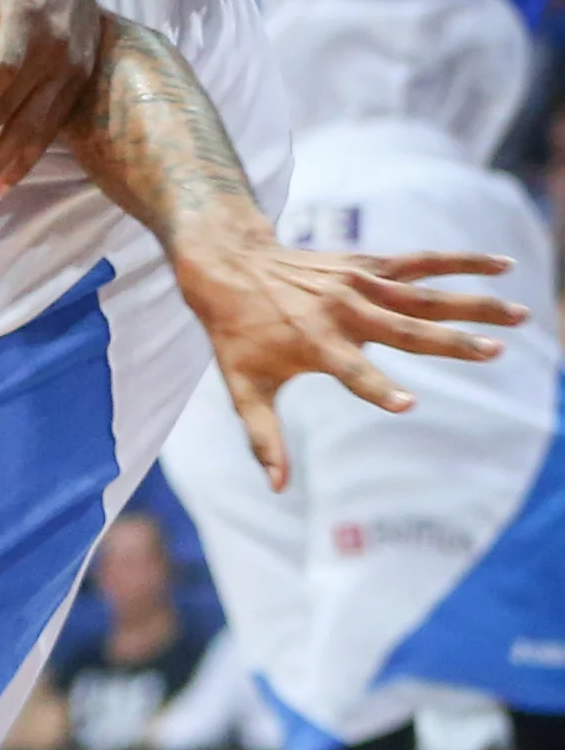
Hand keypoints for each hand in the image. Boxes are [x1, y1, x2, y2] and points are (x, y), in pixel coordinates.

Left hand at [179, 241, 523, 490]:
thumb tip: (278, 488)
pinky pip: (423, 262)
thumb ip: (263, 438)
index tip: (408, 405)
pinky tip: (504, 266)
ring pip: (426, 295)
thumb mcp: (243, 388)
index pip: (352, 373)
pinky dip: (462, 262)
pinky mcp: (369, 265)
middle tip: (495, 351)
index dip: (378, 389)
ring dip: (474, 304)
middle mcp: (343, 313)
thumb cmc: (238, 336)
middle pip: (406, 331)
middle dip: (451, 343)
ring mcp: (360, 286)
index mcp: (315, 345)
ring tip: (519, 314)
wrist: (231, 267)